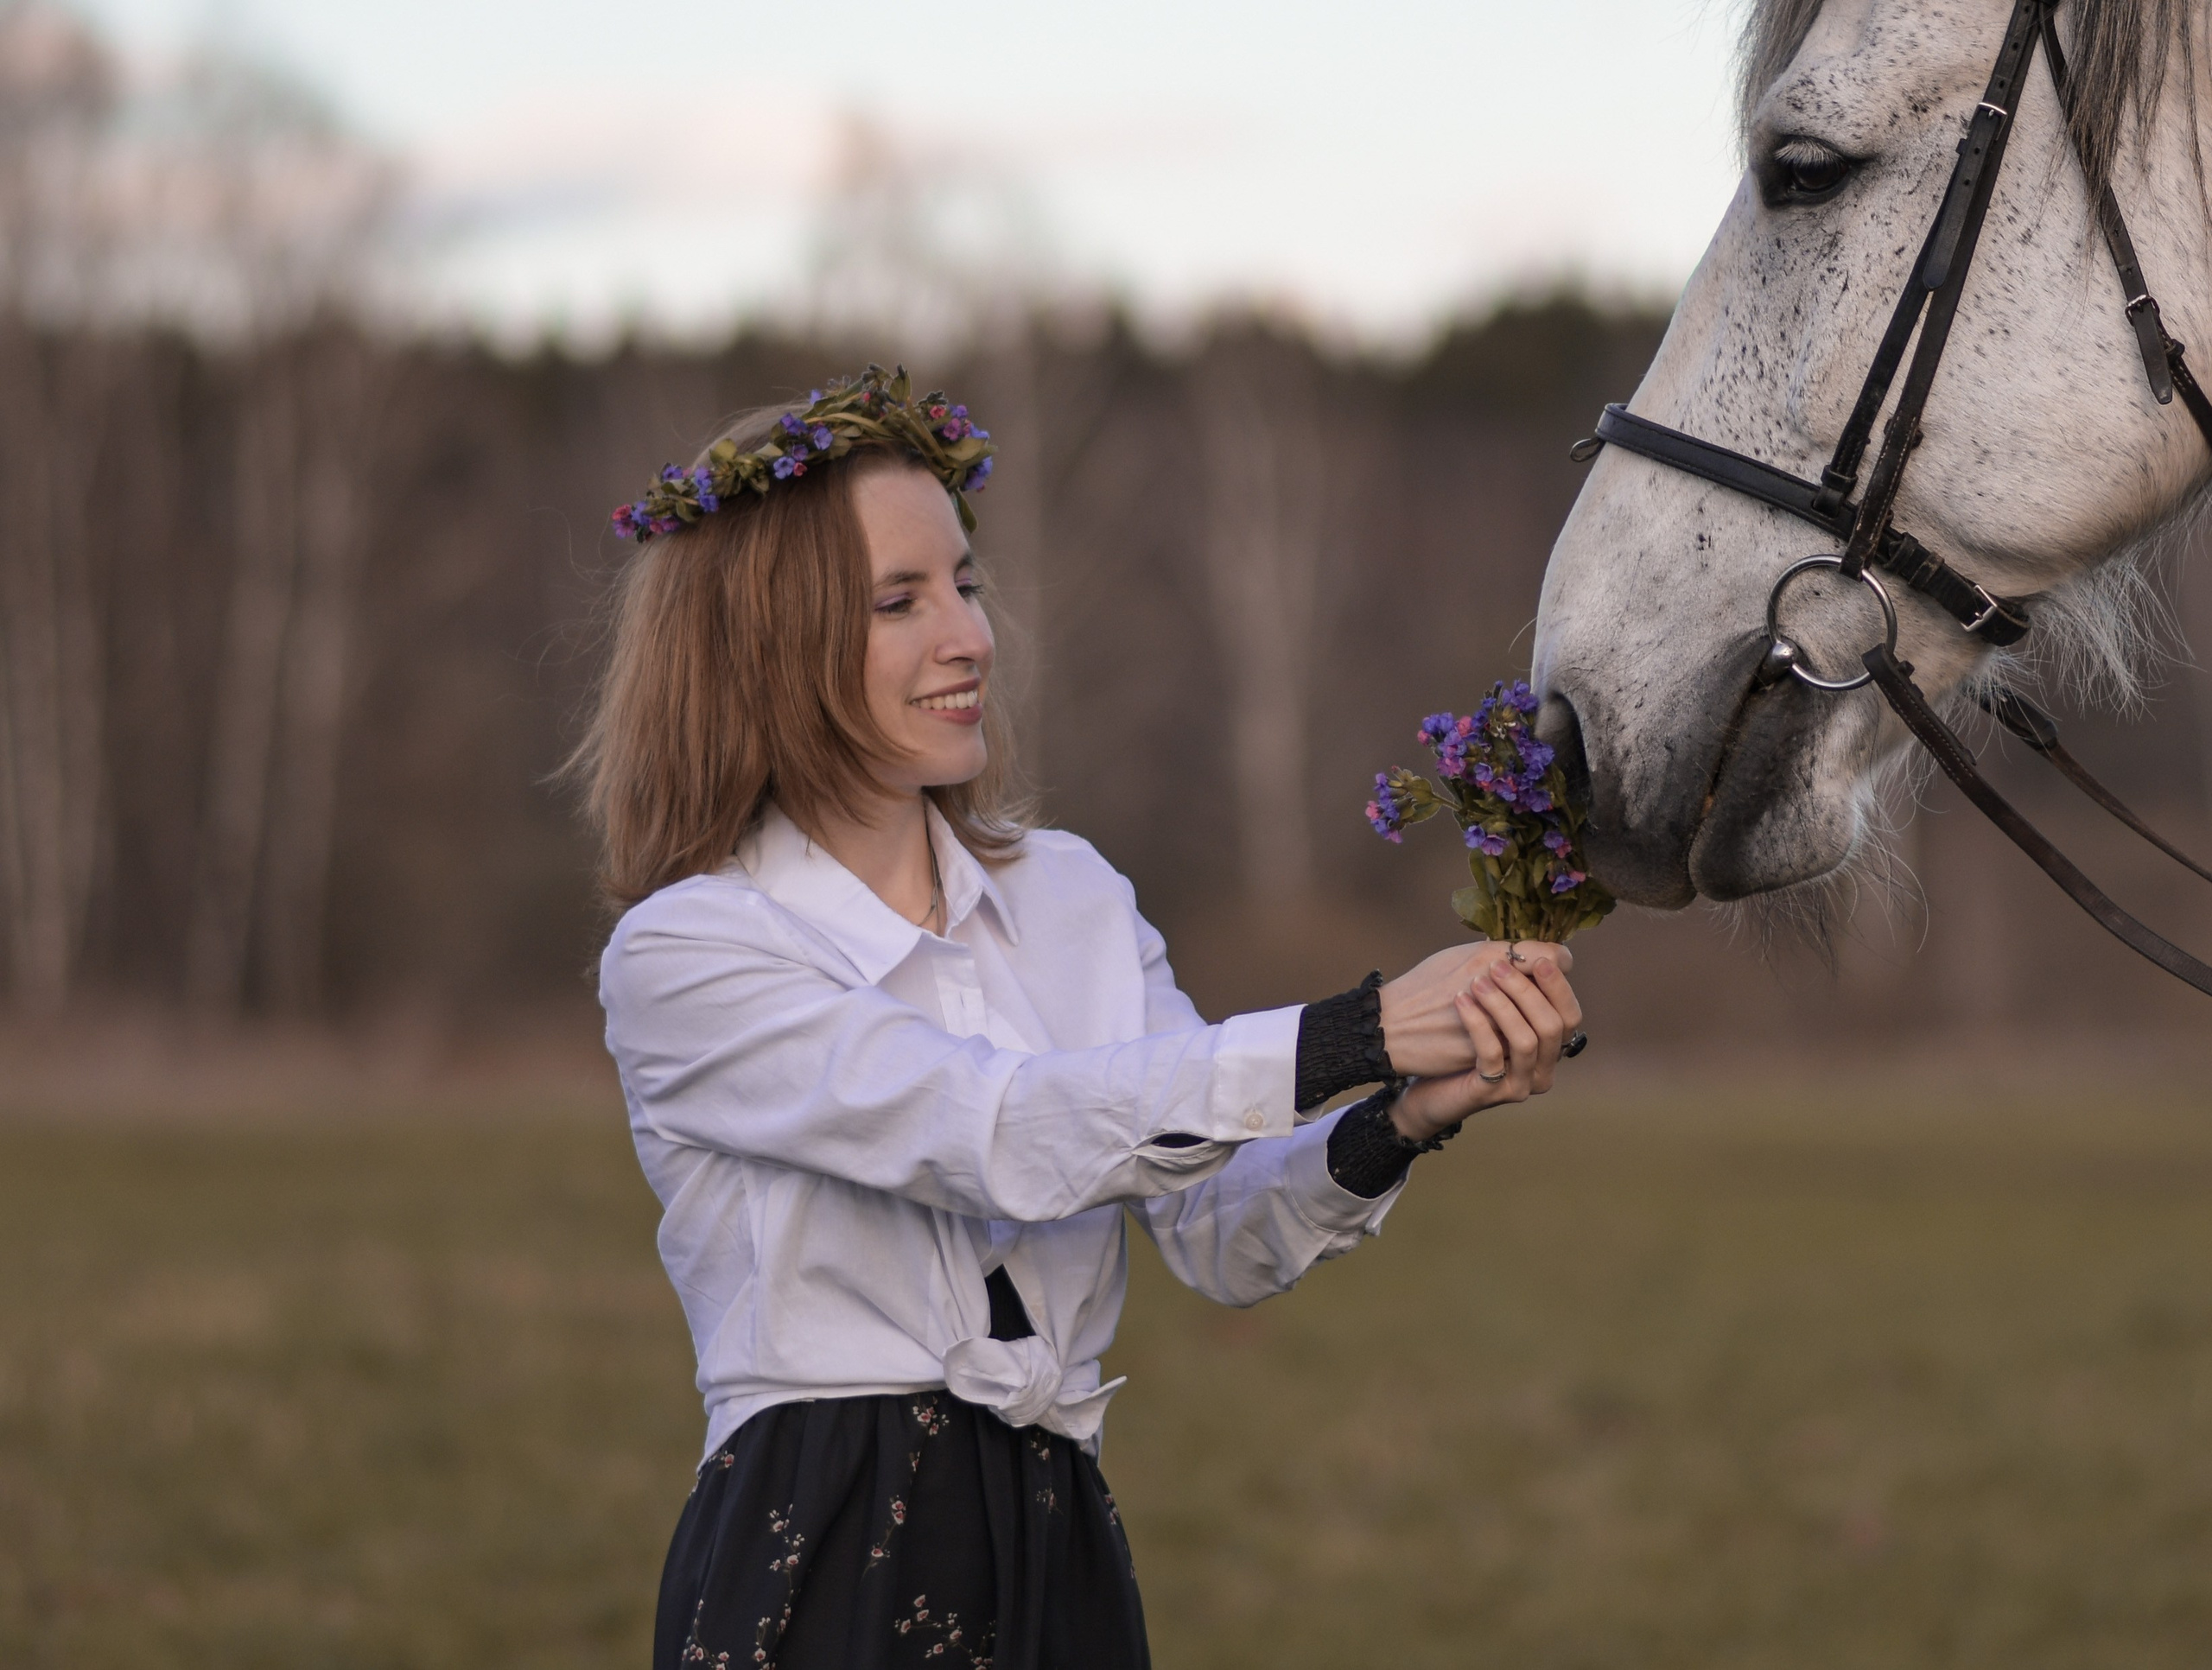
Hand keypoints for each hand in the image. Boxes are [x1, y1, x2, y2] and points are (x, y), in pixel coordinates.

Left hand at [1390, 953, 1583, 1140]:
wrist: (1416, 1064)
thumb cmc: (1455, 1025)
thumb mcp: (1490, 993)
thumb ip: (1520, 976)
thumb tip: (1557, 953)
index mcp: (1549, 1043)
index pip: (1570, 1014)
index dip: (1558, 986)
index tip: (1537, 959)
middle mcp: (1542, 1067)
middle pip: (1553, 1027)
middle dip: (1526, 991)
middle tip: (1496, 966)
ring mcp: (1519, 1083)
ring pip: (1526, 1041)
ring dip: (1502, 1005)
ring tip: (1476, 982)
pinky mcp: (1491, 1092)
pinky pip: (1493, 1054)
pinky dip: (1478, 1023)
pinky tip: (1461, 1001)